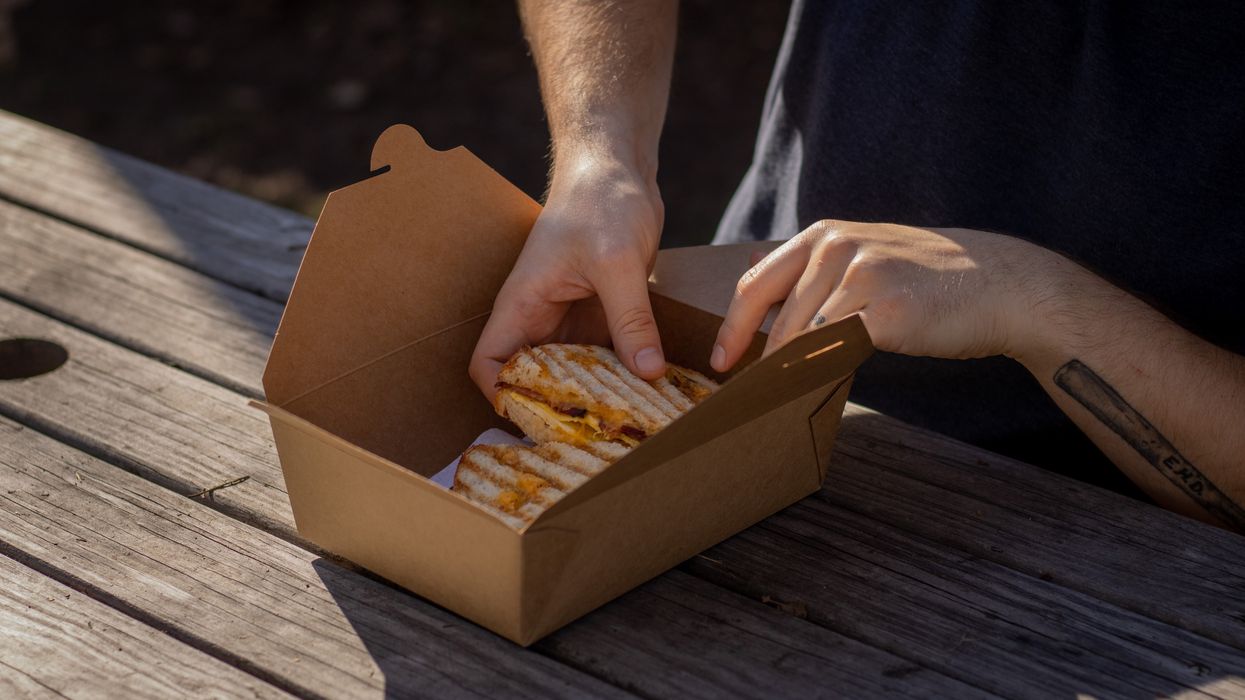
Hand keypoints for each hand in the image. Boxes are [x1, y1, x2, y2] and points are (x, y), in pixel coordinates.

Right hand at [470, 155, 666, 399]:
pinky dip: (622, 373)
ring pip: (572, 371)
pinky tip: (648, 390)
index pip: (487, 363)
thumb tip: (647, 373)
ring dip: (595, 393)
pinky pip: (605, 355)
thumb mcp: (617, 261)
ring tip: (626, 423)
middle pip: (532, 377)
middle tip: (594, 436)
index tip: (538, 419)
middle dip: (557, 407)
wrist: (618, 166)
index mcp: (522, 303)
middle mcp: (540, 316)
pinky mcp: (601, 313)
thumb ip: (630, 319)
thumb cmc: (600, 199)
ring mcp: (570, 317)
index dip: (502, 395)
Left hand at [710, 220, 1053, 371]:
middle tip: (737, 391)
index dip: (732, 326)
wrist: (997, 284)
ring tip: (778, 396)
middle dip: (749, 355)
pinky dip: (819, 372)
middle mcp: (837, 248)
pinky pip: (836, 350)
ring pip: (801, 336)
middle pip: (772, 314)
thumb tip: (752, 275)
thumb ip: (812, 268)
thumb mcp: (863, 254)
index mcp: (823, 236)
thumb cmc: (926, 279)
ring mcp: (861, 276)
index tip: (720, 359)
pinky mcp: (885, 310)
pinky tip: (815, 390)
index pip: (756, 283)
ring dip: (785, 370)